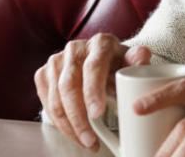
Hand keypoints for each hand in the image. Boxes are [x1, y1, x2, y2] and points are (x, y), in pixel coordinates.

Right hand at [34, 33, 150, 151]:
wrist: (104, 63)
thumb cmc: (119, 65)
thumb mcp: (133, 63)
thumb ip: (139, 59)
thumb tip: (141, 56)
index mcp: (100, 43)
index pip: (93, 67)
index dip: (93, 91)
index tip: (97, 113)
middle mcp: (75, 48)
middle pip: (69, 85)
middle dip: (78, 117)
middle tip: (90, 139)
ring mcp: (56, 60)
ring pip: (55, 98)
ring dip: (68, 126)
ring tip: (86, 142)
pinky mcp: (43, 74)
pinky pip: (47, 103)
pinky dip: (59, 122)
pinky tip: (73, 133)